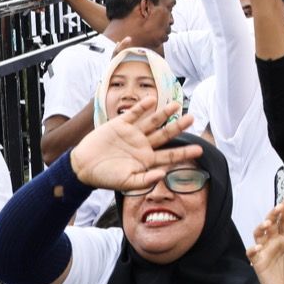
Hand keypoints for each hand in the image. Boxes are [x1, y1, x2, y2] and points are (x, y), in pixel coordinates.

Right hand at [69, 96, 199, 190]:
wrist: (83, 167)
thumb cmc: (106, 177)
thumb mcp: (127, 183)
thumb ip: (145, 180)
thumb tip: (162, 175)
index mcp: (148, 159)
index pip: (170, 155)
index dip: (184, 152)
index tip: (200, 150)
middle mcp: (144, 144)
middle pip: (165, 134)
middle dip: (178, 126)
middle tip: (192, 118)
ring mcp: (133, 133)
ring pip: (152, 121)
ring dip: (164, 113)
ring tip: (176, 105)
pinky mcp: (120, 124)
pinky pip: (134, 114)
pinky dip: (142, 107)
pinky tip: (152, 100)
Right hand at [247, 199, 283, 283]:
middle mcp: (274, 240)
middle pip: (271, 224)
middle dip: (274, 214)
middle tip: (278, 207)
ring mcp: (264, 249)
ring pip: (259, 234)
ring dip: (262, 227)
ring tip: (267, 223)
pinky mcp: (257, 260)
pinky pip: (252, 252)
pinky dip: (253, 249)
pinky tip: (258, 247)